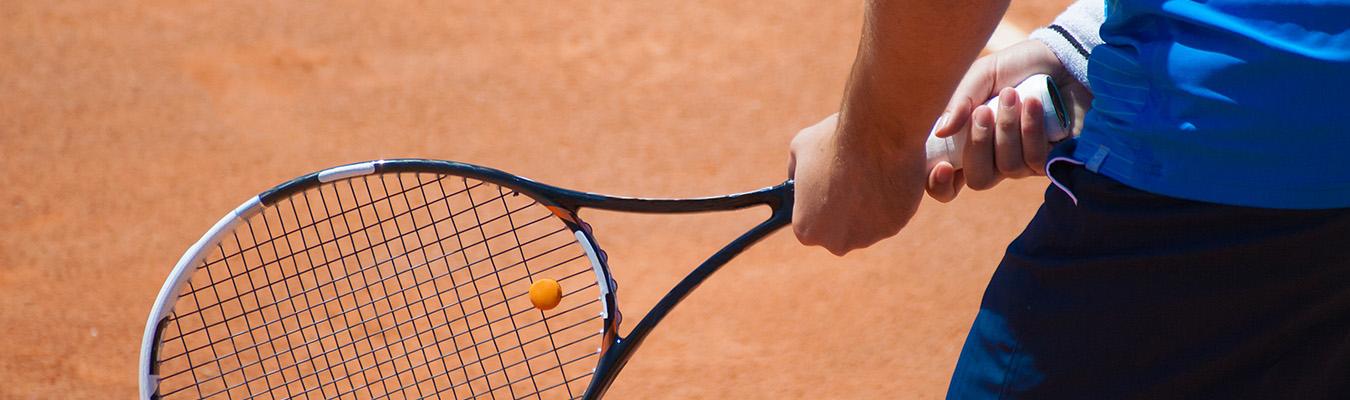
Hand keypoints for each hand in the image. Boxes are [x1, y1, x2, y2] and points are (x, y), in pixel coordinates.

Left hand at [788, 113, 926, 255]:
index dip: (817, 206)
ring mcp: (866, 237)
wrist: (877, 134)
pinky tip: (887, 178)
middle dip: (844, 210)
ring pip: (867, 225)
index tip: (826, 191)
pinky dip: (890, 202)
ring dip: (868, 207)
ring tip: (869, 176)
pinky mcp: (894, 228)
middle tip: (849, 181)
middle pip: (839, 231)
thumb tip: (796, 178)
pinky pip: (890, 216)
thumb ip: (795, 172)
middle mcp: (835, 242)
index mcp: (806, 229)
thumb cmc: (835, 141)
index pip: (809, 225)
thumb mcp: (799, 150)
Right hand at [925, 40, 1093, 201]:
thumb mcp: (983, 75)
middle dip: (978, 145)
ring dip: (1007, 129)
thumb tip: (941, 131)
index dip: (939, 184)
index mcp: (970, 142)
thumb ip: (960, 101)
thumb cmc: (1019, 66)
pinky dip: (1030, 130)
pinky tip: (1034, 104)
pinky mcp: (1054, 159)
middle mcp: (997, 159)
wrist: (1064, 57)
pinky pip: (1035, 159)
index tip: (942, 167)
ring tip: (1013, 95)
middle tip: (983, 111)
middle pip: (978, 179)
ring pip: (1008, 167)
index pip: (948, 182)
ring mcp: (1026, 162)